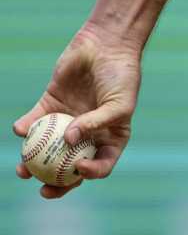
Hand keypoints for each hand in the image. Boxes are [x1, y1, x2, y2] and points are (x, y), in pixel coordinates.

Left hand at [12, 27, 141, 198]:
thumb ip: (97, 123)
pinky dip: (25, 128)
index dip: (89, 173)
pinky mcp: (50, 105)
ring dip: (33, 163)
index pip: (100, 164)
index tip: (77, 169)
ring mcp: (67, 121)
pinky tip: (20, 130)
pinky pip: (34, 122)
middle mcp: (87, 134)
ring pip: (47, 149)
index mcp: (109, 138)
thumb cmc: (121, 76)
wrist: (105, 46)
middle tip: (43, 189)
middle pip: (70, 166)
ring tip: (22, 170)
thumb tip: (69, 141)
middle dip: (56, 182)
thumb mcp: (120, 103)